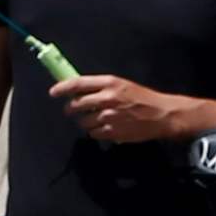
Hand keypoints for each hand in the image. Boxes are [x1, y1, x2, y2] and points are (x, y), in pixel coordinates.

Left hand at [49, 68, 187, 145]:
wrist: (161, 115)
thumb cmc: (143, 98)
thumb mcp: (122, 85)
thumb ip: (101, 87)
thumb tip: (79, 91)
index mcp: (109, 82)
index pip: (78, 83)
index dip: (62, 88)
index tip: (53, 92)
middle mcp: (107, 98)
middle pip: (76, 104)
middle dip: (70, 109)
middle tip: (71, 110)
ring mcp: (108, 116)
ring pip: (83, 122)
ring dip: (85, 122)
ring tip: (95, 120)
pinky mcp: (112, 132)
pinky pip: (93, 133)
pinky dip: (95, 132)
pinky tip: (104, 128)